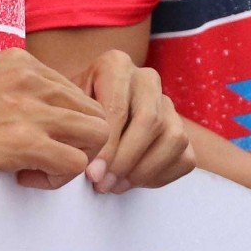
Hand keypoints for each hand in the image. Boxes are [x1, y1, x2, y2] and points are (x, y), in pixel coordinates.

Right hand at [0, 49, 110, 196]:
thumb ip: (18, 95)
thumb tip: (50, 120)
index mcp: (20, 62)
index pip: (78, 94)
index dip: (66, 126)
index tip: (37, 142)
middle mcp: (29, 77)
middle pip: (95, 113)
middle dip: (79, 143)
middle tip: (45, 161)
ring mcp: (28, 107)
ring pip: (96, 135)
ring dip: (72, 160)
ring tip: (35, 169)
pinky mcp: (22, 140)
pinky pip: (75, 163)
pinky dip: (56, 179)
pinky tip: (22, 177)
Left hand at [79, 51, 192, 192]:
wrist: (95, 110)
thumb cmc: (75, 111)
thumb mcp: (65, 108)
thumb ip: (73, 125)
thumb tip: (78, 157)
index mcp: (116, 65)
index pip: (118, 108)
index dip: (107, 146)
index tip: (92, 173)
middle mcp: (147, 79)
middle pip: (150, 121)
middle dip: (125, 160)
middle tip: (103, 183)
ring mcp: (169, 104)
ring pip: (173, 139)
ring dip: (143, 170)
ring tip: (115, 185)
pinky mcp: (184, 130)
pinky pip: (184, 157)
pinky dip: (159, 176)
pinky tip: (132, 181)